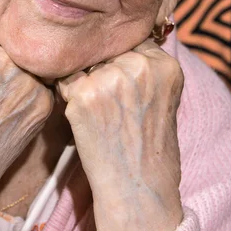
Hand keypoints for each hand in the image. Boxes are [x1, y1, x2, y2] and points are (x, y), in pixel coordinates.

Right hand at [0, 15, 53, 230]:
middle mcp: (4, 61)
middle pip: (8, 39)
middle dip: (0, 50)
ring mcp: (27, 83)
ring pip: (27, 59)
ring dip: (18, 67)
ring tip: (0, 91)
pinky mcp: (43, 103)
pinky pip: (40, 82)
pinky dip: (29, 90)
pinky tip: (11, 106)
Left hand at [57, 40, 183, 230]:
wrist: (138, 191)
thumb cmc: (148, 146)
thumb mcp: (161, 96)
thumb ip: (144, 65)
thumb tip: (110, 39)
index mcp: (165, 65)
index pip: (130, 40)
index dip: (120, 61)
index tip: (121, 84)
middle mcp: (140, 66)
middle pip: (106, 50)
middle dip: (101, 68)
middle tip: (109, 103)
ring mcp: (111, 79)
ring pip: (85, 63)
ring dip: (84, 80)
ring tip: (100, 112)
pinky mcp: (84, 95)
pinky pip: (66, 80)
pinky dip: (68, 95)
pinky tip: (85, 117)